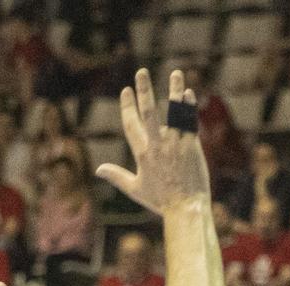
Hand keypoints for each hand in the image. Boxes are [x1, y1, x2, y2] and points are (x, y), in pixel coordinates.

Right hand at [95, 69, 209, 215]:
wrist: (185, 209)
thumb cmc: (160, 201)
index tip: (126, 90)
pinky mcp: (192, 147)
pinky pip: (189, 123)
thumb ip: (116, 176)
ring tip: (176, 73)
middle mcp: (157, 146)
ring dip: (174, 91)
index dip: (128, 106)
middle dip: (144, 90)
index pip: (131, 124)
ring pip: (174, 113)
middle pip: (149, 112)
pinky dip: (189, 108)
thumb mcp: (135, 189)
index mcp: (142, 154)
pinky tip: (188, 93)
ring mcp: (175, 146)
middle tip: (142, 71)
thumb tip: (98, 169)